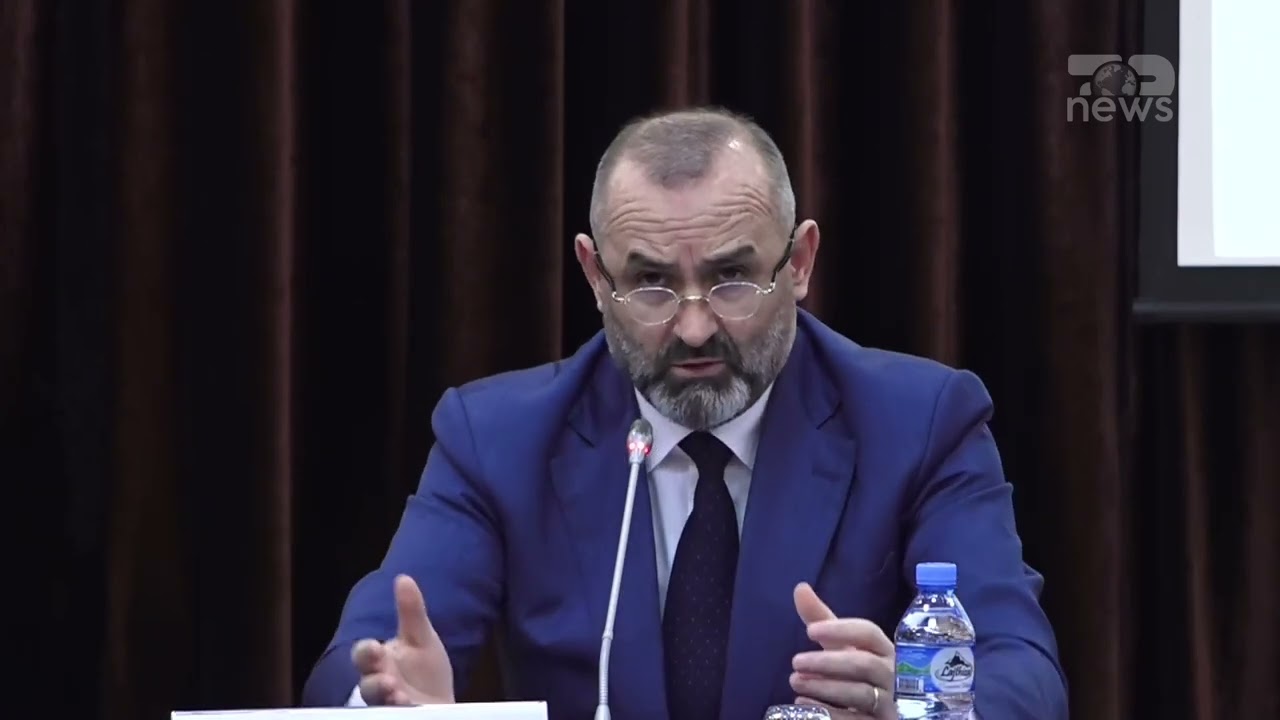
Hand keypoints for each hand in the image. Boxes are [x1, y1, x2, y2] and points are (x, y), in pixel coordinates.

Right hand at [350, 574, 455, 704]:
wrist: (440, 704)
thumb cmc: (424, 670)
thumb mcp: (421, 638)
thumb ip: (411, 611)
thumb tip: (403, 577)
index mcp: (381, 661)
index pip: (364, 655)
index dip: (366, 652)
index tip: (375, 649)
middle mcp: (380, 685)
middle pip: (367, 686)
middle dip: (374, 683)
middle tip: (388, 682)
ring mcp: (389, 706)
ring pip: (378, 705)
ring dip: (387, 701)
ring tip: (401, 698)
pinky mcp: (401, 718)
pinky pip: (395, 717)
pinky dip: (402, 712)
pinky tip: (412, 706)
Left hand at [789, 583, 895, 719]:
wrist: (881, 712)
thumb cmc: (859, 672)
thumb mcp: (841, 646)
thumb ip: (822, 620)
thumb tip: (800, 588)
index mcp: (884, 649)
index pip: (869, 632)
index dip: (840, 629)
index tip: (810, 631)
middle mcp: (893, 674)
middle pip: (864, 664)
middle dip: (827, 662)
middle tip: (795, 662)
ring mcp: (891, 703)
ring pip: (861, 693)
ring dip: (824, 687)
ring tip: (795, 682)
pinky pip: (857, 719)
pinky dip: (830, 712)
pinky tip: (804, 705)